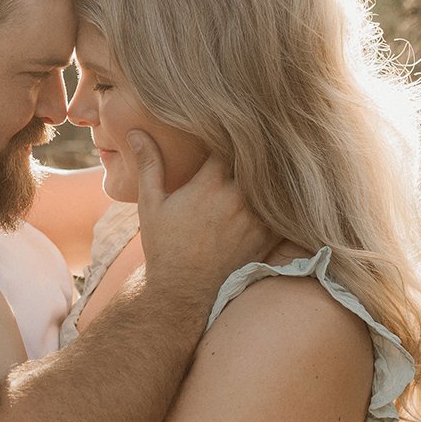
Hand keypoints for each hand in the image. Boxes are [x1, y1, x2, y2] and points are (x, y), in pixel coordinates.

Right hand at [124, 132, 275, 295]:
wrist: (182, 293)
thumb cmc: (164, 246)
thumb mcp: (152, 204)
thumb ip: (149, 165)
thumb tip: (136, 131)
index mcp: (210, 184)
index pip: (231, 142)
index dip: (231, 133)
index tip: (229, 129)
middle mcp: (237, 198)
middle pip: (257, 160)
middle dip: (254, 151)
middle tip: (256, 137)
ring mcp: (256, 218)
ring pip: (273, 183)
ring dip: (270, 174)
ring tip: (273, 161)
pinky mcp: (268, 237)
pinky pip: (284, 210)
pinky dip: (281, 200)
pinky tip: (278, 193)